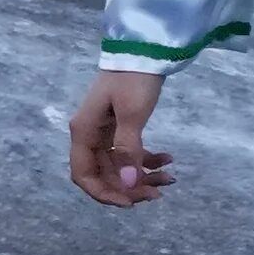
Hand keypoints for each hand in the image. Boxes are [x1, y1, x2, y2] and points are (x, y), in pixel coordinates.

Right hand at [70, 68, 175, 207]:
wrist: (142, 51)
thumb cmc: (133, 81)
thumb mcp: (132, 115)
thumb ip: (128, 151)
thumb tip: (128, 185)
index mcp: (84, 133)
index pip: (83, 174)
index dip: (103, 193)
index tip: (131, 203)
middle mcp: (89, 135)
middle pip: (103, 174)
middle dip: (129, 187)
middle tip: (158, 193)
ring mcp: (104, 132)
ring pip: (118, 166)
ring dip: (141, 177)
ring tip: (170, 179)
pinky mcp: (118, 126)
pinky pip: (128, 153)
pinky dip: (147, 160)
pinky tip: (169, 159)